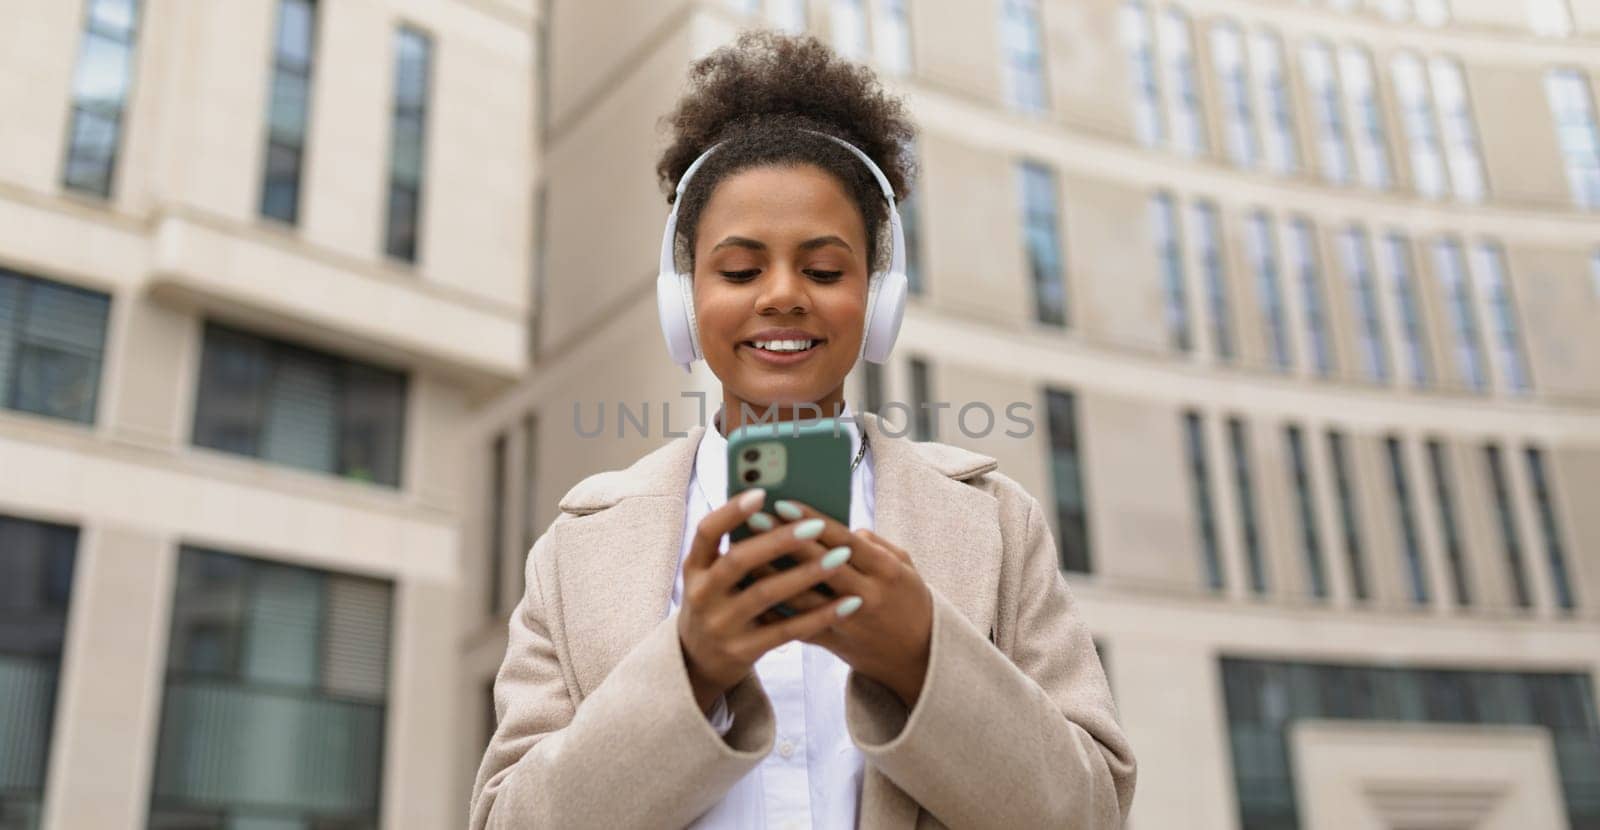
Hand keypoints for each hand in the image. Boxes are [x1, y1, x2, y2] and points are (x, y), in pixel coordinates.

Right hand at [677, 489, 863, 715]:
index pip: (707, 531)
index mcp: (695, 567)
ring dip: (806, 573)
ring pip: (767, 595)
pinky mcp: (743, 650)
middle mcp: (702, 594)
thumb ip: (737, 547)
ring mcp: (721, 626)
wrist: (697, 662)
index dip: (732, 511)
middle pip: (739, 561)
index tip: (763, 493)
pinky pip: (787, 630)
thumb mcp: (711, 576)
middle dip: (778, 541)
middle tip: (816, 525)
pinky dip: (819, 615)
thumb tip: (783, 510)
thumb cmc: (718, 603)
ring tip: (841, 557)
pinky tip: (847, 602)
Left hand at [761, 500, 932, 707]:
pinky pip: (798, 626)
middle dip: (784, 539)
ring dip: (771, 574)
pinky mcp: (834, 644)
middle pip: (819, 564)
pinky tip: (749, 591)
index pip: (844, 539)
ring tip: (743, 552)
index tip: (783, 502)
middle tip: (754, 517)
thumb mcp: (905, 566)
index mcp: (886, 571)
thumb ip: (873, 543)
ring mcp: (849, 623)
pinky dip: (773, 609)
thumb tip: (838, 528)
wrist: (920, 657)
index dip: (812, 520)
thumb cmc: (909, 600)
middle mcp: (868, 596)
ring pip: (803, 596)